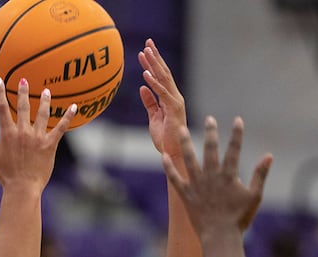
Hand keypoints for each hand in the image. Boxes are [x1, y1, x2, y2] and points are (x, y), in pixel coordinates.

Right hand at [0, 77, 76, 192]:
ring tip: (46, 91)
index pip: (2, 108)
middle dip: (23, 91)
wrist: (22, 188)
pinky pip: (61, 128)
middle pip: (24, 106)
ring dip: (44, 101)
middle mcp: (23, 131)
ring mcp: (37, 137)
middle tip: (24, 80)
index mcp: (7, 133)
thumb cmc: (5, 174)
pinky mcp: (50, 144)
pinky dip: (68, 117)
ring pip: (42, 114)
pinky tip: (75, 107)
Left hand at [138, 38, 185, 156]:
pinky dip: (153, 82)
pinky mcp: (173, 108)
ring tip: (145, 51)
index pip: (160, 77)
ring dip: (154, 64)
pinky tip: (145, 73)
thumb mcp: (153, 117)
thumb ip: (149, 102)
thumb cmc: (165, 138)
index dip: (152, 63)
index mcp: (170, 99)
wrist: (173, 153)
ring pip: (163, 78)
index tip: (144, 51)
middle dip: (155, 57)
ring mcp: (175, 101)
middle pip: (163, 73)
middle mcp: (175, 97)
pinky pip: (162, 93)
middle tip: (147, 42)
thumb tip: (142, 88)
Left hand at [163, 116, 272, 237]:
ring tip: (181, 129)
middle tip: (209, 119)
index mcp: (229, 176)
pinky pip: (175, 178)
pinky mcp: (186, 194)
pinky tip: (163, 156)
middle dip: (211, 132)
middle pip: (210, 149)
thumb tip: (269, 156)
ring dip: (186, 143)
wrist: (219, 237)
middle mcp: (211, 176)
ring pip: (189, 159)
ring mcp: (197, 185)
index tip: (237, 120)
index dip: (236, 134)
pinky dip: (169, 168)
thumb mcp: (254, 196)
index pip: (234, 150)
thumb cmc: (239, 218)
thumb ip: (260, 175)